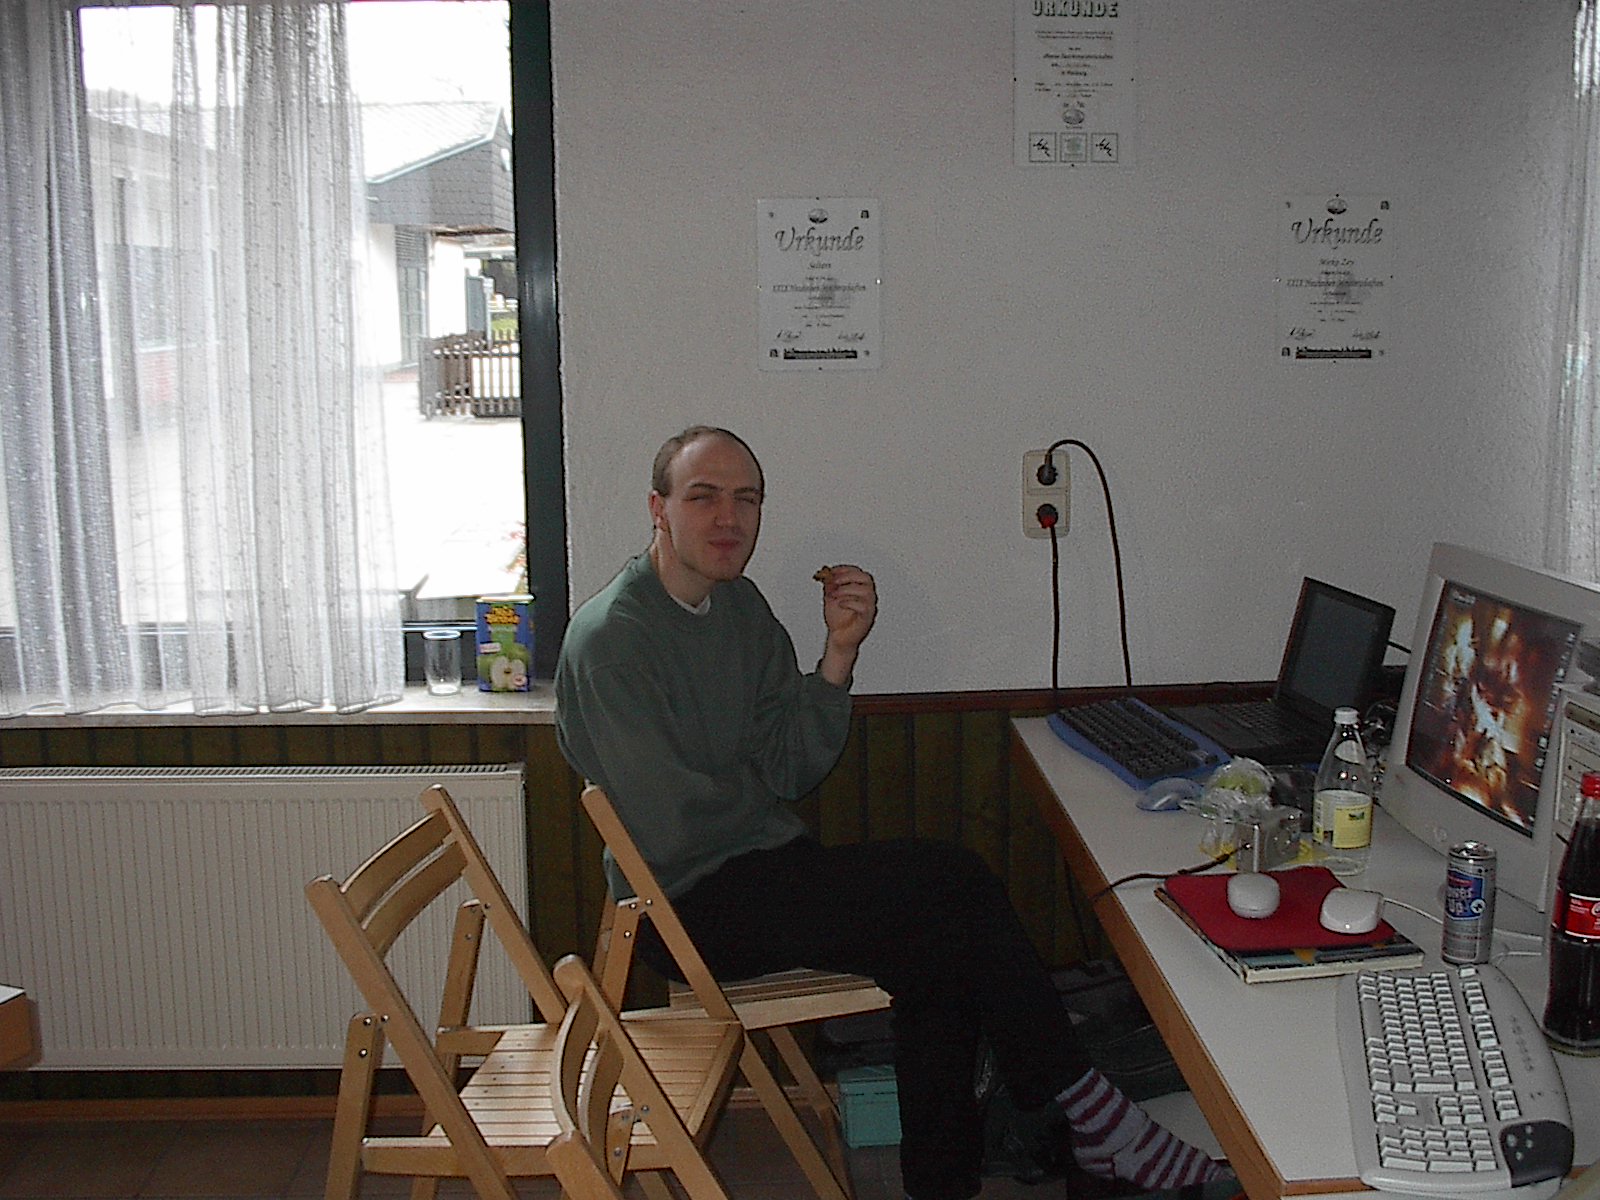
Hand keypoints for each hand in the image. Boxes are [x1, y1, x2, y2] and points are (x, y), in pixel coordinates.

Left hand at [816, 564, 875, 685]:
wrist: (838, 638)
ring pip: (866, 591)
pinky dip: (850, 602)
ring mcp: (869, 608)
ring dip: (847, 589)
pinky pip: (864, 607)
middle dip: (848, 577)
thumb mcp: (831, 597)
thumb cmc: (838, 620)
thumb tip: (826, 574)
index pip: (859, 572)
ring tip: (835, 594)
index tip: (832, 571)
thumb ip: (830, 585)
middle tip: (834, 581)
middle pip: (866, 578)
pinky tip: (840, 604)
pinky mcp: (867, 619)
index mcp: (861, 589)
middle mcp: (868, 597)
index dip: (845, 569)